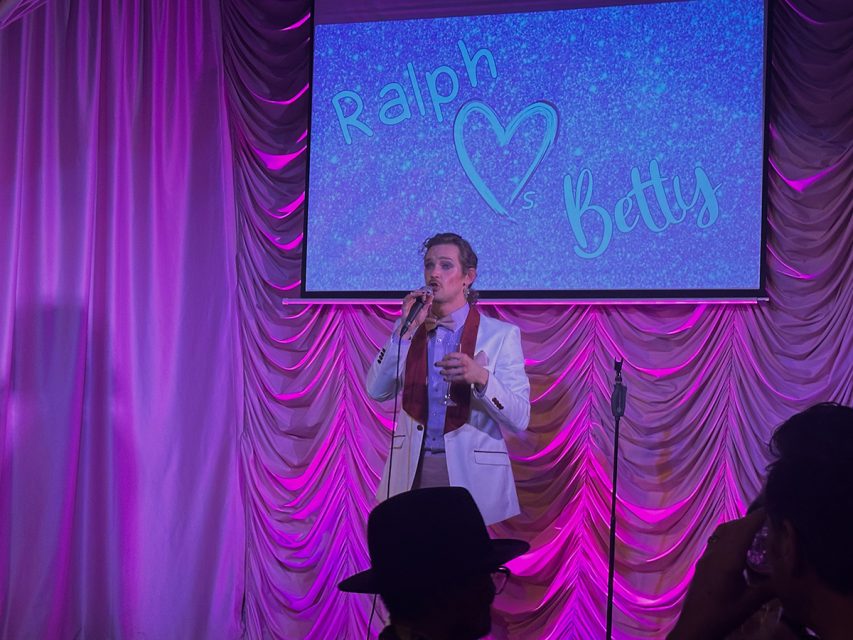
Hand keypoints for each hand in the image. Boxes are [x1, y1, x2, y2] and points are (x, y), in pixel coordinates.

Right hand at [399, 288, 432, 338]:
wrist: (412, 326)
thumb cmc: (418, 319)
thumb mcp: (425, 311)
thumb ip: (428, 304)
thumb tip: (432, 296)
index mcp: (418, 303)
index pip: (421, 295)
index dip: (425, 292)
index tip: (430, 291)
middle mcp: (413, 302)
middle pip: (416, 293)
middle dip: (421, 291)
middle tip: (426, 291)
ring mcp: (408, 303)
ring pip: (412, 294)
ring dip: (417, 292)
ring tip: (422, 292)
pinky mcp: (404, 305)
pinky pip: (406, 298)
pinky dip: (410, 295)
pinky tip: (414, 294)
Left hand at [435, 352, 488, 388]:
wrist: (480, 374)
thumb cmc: (471, 366)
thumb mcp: (466, 359)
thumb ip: (458, 358)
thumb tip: (445, 360)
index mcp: (464, 357)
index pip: (452, 355)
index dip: (445, 357)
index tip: (442, 359)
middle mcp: (463, 363)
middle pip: (449, 363)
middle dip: (441, 364)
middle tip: (436, 364)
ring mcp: (463, 370)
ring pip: (450, 371)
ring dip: (444, 372)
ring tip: (441, 372)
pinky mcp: (464, 377)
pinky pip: (453, 378)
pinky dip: (448, 379)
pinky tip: (445, 378)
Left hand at [668, 510, 774, 639]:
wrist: (695, 624)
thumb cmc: (723, 613)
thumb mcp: (750, 602)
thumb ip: (769, 588)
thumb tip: (788, 575)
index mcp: (727, 559)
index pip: (742, 531)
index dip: (756, 519)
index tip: (770, 509)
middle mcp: (715, 553)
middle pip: (731, 529)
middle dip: (749, 521)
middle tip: (768, 518)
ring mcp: (706, 557)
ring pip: (722, 534)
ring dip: (738, 527)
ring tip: (756, 529)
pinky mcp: (703, 563)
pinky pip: (717, 542)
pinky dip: (729, 536)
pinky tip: (739, 546)